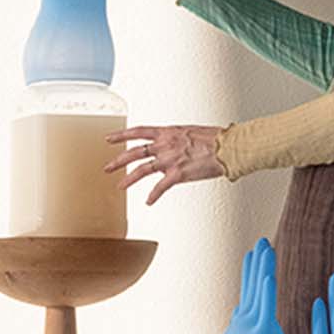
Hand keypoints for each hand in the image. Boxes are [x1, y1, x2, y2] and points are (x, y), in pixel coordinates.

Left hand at [108, 122, 225, 203]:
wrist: (227, 147)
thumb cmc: (214, 139)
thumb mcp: (190, 132)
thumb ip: (176, 140)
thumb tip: (171, 146)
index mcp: (168, 132)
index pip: (138, 132)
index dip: (121, 135)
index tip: (109, 138)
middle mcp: (165, 145)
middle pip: (134, 152)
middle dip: (118, 160)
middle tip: (107, 167)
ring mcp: (170, 159)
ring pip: (141, 170)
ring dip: (128, 179)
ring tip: (119, 186)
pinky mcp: (178, 174)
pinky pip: (160, 187)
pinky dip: (153, 195)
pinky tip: (148, 202)